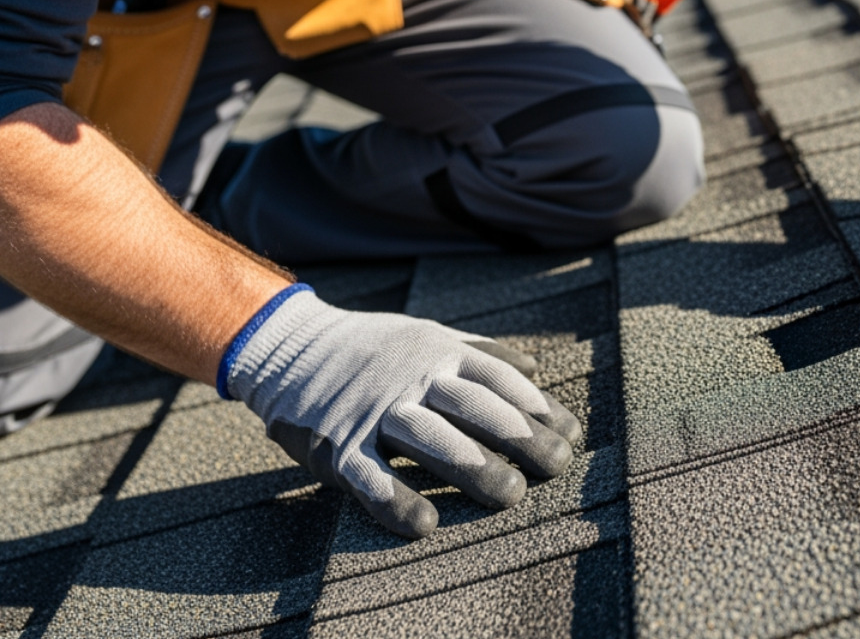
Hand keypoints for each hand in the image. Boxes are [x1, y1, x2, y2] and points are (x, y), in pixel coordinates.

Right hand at [222, 286, 580, 538]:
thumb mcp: (427, 334)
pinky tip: (425, 524)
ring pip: (429, 437)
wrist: (288, 347)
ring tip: (511, 495)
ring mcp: (373, 410)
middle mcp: (411, 377)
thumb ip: (481, 352)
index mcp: (438, 351)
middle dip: (520, 437)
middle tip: (557, 467)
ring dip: (473, 466)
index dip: (538, 407)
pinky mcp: (334, 443)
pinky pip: (368, 475)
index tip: (571, 435)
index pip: (498, 379)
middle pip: (474, 407)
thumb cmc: (373, 348)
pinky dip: (395, 500)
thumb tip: (536, 368)